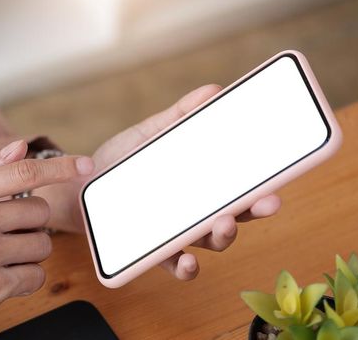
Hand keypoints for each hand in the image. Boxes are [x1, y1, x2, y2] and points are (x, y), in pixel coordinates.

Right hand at [0, 141, 93, 332]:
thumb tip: (20, 147)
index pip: (23, 173)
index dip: (60, 167)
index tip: (86, 164)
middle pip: (40, 211)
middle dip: (31, 223)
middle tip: (3, 234)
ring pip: (44, 243)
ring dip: (30, 251)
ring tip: (0, 257)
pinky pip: (38, 275)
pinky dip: (27, 278)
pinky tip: (1, 276)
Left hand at [51, 85, 281, 280]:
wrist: (75, 185)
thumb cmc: (119, 162)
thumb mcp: (150, 134)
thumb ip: (180, 115)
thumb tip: (213, 89)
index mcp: (201, 185)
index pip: (240, 187)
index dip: (264, 186)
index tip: (282, 179)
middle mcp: (194, 212)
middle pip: (235, 215)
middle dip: (254, 211)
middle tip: (268, 201)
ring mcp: (174, 232)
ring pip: (210, 241)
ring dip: (224, 236)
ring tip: (224, 224)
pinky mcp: (148, 249)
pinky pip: (172, 264)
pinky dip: (185, 267)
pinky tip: (189, 261)